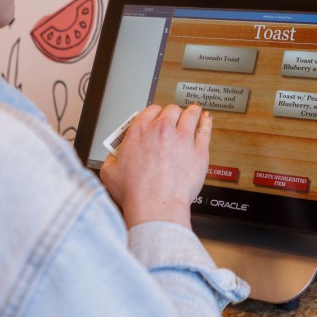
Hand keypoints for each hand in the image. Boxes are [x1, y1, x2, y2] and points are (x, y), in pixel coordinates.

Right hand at [99, 103, 211, 228]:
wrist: (156, 206)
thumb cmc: (135, 193)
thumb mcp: (110, 172)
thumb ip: (113, 157)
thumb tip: (116, 155)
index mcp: (140, 131)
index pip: (150, 110)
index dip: (155, 113)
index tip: (157, 117)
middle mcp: (162, 130)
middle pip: (171, 110)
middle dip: (172, 113)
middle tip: (174, 117)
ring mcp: (182, 138)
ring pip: (190, 115)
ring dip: (191, 111)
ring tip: (193, 111)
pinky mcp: (198, 151)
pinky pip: (205, 130)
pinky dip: (206, 122)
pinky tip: (206, 119)